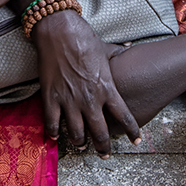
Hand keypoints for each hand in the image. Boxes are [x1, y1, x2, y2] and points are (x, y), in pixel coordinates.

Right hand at [32, 12, 139, 155]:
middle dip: (104, 147)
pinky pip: (52, 122)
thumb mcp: (107, 48)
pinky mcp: (51, 96)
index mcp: (107, 88)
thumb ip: (119, 53)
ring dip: (80, 143)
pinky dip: (54, 133)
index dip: (131, 132)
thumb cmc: (85, 38)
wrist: (60, 31)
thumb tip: (131, 46)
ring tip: (82, 146)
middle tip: (105, 154)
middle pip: (100, 132)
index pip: (125, 117)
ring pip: (77, 133)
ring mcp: (70, 99)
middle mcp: (90, 99)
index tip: (135, 141)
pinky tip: (55, 137)